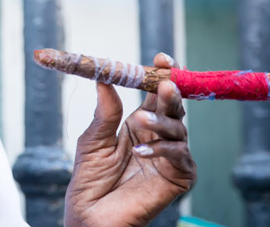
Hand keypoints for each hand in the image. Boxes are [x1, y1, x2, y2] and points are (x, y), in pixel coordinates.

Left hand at [64, 53, 196, 226]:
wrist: (91, 216)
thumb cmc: (90, 179)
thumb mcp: (93, 139)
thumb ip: (104, 111)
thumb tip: (104, 77)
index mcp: (139, 123)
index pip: (154, 93)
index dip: (160, 75)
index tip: (161, 58)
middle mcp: (159, 136)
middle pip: (173, 106)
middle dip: (171, 92)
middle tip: (165, 83)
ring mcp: (171, 156)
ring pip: (179, 129)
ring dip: (161, 122)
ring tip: (140, 121)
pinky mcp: (179, 177)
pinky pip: (180, 156)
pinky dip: (164, 150)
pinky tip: (142, 152)